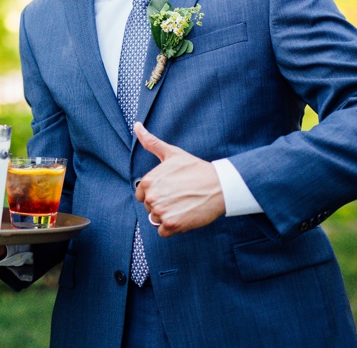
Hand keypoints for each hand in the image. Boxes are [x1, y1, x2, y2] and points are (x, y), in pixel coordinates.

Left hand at [133, 122, 224, 236]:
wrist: (219, 185)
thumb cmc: (195, 168)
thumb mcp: (171, 153)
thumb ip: (151, 142)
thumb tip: (136, 125)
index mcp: (147, 181)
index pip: (142, 195)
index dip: (156, 194)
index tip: (170, 189)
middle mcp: (151, 197)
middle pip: (150, 208)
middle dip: (162, 205)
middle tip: (180, 196)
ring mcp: (161, 211)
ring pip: (156, 220)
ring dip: (168, 216)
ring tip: (183, 205)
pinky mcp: (172, 225)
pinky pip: (163, 232)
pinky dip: (173, 227)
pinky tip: (184, 215)